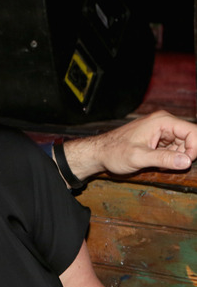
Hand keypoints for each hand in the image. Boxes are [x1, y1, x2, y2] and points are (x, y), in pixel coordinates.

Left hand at [63, 110, 196, 180]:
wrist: (99, 153)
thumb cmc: (114, 152)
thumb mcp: (138, 157)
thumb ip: (163, 159)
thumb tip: (187, 161)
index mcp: (162, 121)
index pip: (194, 132)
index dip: (194, 149)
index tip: (184, 163)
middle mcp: (164, 123)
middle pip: (191, 139)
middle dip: (184, 155)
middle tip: (166, 165)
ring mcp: (161, 131)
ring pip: (183, 146)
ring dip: (175, 158)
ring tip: (156, 163)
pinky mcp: (158, 140)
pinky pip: (173, 150)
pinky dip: (168, 159)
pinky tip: (154, 162)